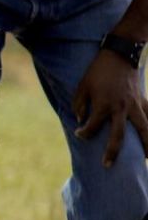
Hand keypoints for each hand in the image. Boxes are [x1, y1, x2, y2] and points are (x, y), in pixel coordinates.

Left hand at [73, 49, 147, 166]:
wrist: (120, 54)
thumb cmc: (97, 71)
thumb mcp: (82, 86)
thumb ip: (79, 105)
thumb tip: (80, 120)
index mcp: (103, 105)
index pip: (92, 127)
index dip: (84, 133)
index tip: (80, 133)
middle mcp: (120, 108)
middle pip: (118, 136)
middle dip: (112, 152)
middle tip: (107, 166)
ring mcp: (134, 105)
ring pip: (143, 129)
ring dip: (145, 145)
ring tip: (145, 159)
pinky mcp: (143, 100)